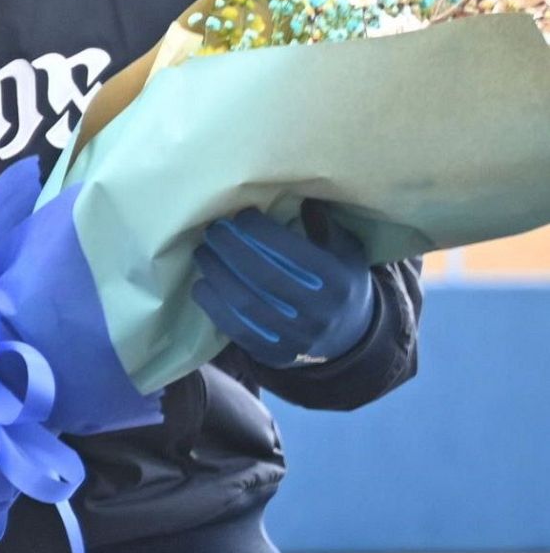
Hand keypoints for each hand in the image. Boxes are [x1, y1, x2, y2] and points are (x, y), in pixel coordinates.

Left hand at [191, 201, 374, 368]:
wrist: (350, 341)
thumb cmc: (341, 284)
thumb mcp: (346, 253)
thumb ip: (325, 226)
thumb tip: (302, 197)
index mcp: (336, 282)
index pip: (294, 253)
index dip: (263, 231)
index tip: (243, 214)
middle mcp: (318, 312)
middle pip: (265, 276)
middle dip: (232, 249)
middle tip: (213, 230)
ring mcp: (296, 338)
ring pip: (247, 304)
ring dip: (218, 274)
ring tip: (203, 252)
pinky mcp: (275, 355)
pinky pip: (238, 331)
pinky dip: (214, 307)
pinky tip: (202, 285)